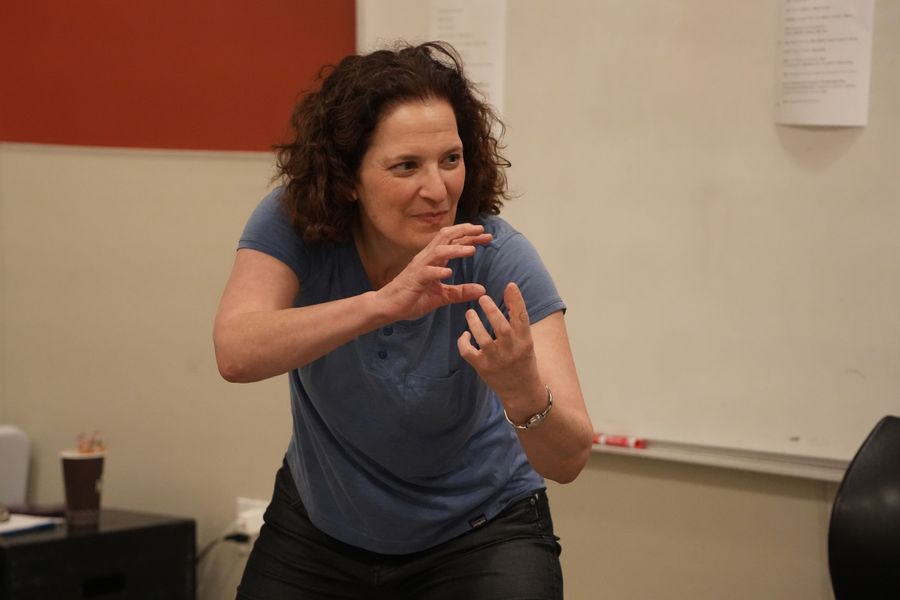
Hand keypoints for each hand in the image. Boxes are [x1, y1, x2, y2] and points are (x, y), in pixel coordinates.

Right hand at [376, 223, 491, 321]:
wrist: (388, 307)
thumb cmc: (412, 298)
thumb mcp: (442, 296)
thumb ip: (460, 292)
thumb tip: (482, 290)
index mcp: (434, 259)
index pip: (454, 242)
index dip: (470, 237)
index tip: (488, 236)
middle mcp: (427, 258)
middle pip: (446, 237)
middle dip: (465, 232)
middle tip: (483, 231)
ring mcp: (419, 268)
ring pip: (438, 251)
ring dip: (455, 249)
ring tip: (472, 250)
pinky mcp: (413, 280)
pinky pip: (426, 272)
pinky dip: (438, 271)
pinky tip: (449, 272)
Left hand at [457, 282, 543, 408]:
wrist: (522, 392)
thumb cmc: (523, 362)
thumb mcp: (526, 341)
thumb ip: (517, 320)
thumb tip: (510, 291)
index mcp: (525, 341)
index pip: (522, 317)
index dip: (516, 300)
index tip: (510, 285)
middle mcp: (511, 350)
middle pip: (501, 327)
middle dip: (491, 310)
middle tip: (483, 298)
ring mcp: (496, 360)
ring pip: (482, 338)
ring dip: (474, 323)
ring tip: (469, 313)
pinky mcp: (483, 368)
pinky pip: (468, 352)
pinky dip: (463, 342)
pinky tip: (465, 335)